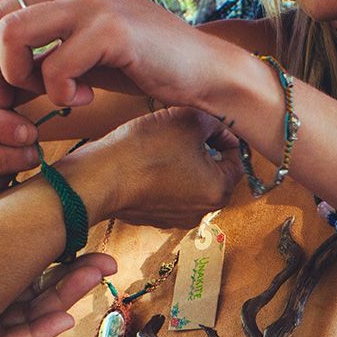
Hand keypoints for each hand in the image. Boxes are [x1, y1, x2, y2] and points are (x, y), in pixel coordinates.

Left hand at [0, 0, 223, 110]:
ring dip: (22, 77)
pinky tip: (86, 97)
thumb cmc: (139, 63)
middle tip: (17, 103)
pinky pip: (55, 66)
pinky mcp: (110, 28)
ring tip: (57, 94)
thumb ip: (37, 54)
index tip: (2, 95)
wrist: (201, 70)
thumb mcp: (78, 52)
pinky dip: (62, 92)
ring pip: (12, 36)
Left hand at [0, 206, 116, 336]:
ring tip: (94, 280)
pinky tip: (63, 321)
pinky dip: (34, 333)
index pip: (28, 260)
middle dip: (75, 278)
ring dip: (64, 301)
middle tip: (107, 264)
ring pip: (29, 315)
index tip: (90, 239)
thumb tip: (9, 203)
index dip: (62, 252)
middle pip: (38, 290)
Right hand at [60, 106, 241, 229]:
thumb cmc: (145, 150)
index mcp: (219, 191)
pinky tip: (148, 159)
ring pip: (189, 180)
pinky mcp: (154, 216)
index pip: (236, 158)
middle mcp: (202, 211)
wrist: (100, 178)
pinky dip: (162, 175)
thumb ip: (215, 121)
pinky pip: (168, 191)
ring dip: (182, 160)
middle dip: (202, 148)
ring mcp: (177, 217)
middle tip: (183, 129)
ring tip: (163, 142)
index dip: (224, 135)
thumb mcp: (189, 119)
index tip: (208, 122)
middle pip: (214, 171)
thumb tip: (220, 126)